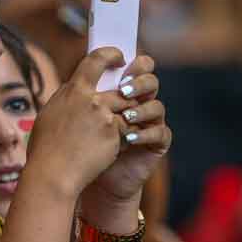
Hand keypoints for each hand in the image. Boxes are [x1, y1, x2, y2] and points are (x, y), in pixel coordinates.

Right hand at [22, 47, 139, 199]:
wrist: (53, 174)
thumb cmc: (46, 149)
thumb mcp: (50, 115)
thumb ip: (67, 99)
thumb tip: (76, 89)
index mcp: (72, 91)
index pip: (97, 59)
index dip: (112, 54)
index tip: (120, 57)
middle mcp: (90, 100)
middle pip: (121, 89)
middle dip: (127, 96)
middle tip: (128, 101)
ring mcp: (104, 117)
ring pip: (127, 109)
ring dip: (124, 119)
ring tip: (113, 132)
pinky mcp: (114, 135)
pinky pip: (127, 131)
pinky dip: (122, 138)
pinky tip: (109, 149)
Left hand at [82, 54, 170, 208]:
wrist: (91, 180)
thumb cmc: (83, 146)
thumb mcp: (80, 117)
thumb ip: (85, 95)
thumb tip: (82, 73)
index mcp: (123, 92)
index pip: (136, 69)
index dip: (133, 63)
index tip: (120, 60)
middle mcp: (139, 104)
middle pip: (150, 82)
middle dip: (139, 82)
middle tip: (124, 89)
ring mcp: (149, 124)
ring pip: (157, 106)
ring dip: (141, 109)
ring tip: (125, 116)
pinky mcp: (156, 145)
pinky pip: (161, 133)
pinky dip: (146, 133)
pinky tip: (130, 136)